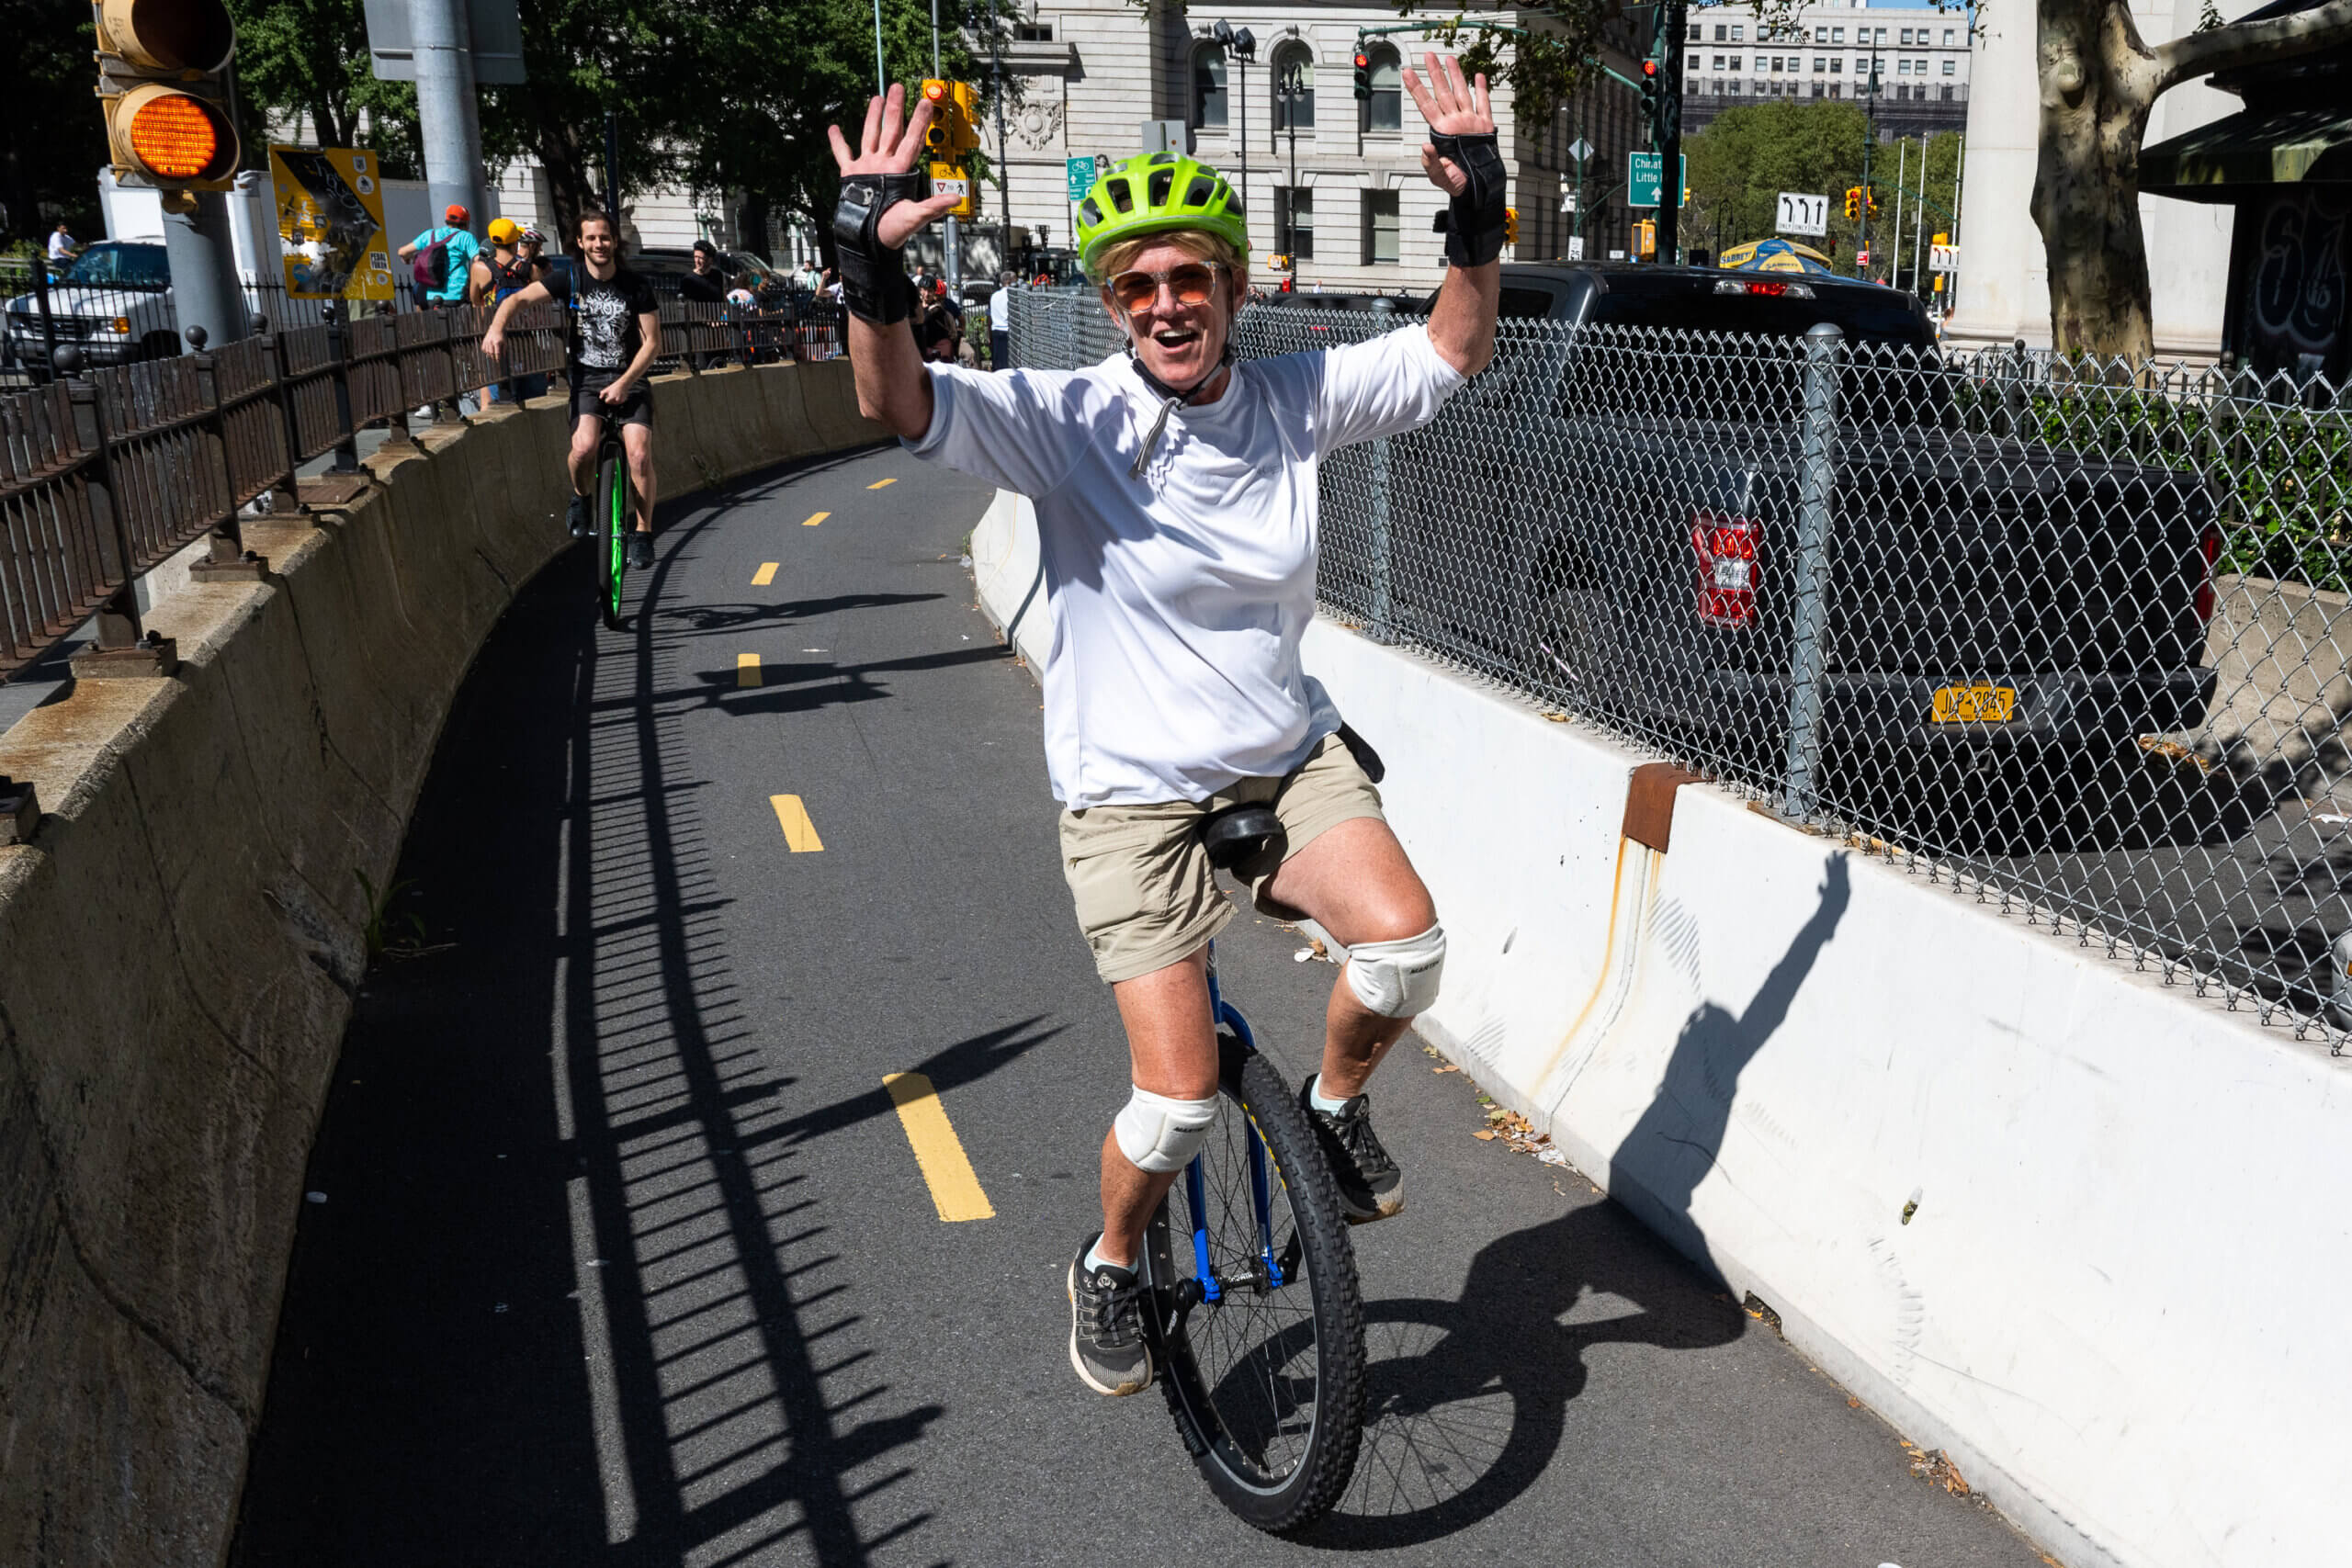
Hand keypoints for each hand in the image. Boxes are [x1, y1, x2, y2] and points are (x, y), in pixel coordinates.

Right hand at [481, 325, 503, 359]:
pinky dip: (485, 351)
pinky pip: (483, 348)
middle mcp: (491, 342)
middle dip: (493, 357)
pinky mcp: (484, 340)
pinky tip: (488, 352)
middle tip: (495, 360)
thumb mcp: (505, 342)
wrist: (496, 327)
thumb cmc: (502, 335)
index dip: (497, 358)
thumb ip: (504, 349)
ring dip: (489, 355)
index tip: (498, 361)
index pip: (497, 353)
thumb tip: (503, 356)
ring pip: (487, 351)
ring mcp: (487, 341)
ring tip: (492, 356)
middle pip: (491, 353)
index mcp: (497, 343)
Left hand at [599, 380, 629, 405]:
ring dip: (614, 401)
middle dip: (610, 400)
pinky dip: (618, 401)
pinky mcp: (623, 401)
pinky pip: (619, 403)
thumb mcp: (607, 389)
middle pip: (611, 403)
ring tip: (615, 396)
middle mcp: (616, 400)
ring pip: (615, 404)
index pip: (606, 401)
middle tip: (612, 395)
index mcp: (612, 397)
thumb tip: (600, 398)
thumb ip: (602, 394)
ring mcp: (620, 401)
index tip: (607, 396)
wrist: (623, 385)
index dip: (606, 399)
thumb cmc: (614, 387)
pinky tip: (618, 396)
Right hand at [827, 84, 962, 248]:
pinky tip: (834, 128)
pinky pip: (843, 155)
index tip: (926, 103)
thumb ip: (934, 206)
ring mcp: (868, 167)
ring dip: (873, 117)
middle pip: (892, 130)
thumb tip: (956, 198)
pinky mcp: (851, 175)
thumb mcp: (914, 217)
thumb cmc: (892, 232)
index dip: (919, 122)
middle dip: (896, 109)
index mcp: (899, 170)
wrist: (868, 241)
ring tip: (877, 98)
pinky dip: (837, 143)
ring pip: (870, 135)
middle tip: (899, 86)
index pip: (912, 140)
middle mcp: (885, 164)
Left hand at [1402, 52, 1495, 196]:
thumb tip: (1425, 146)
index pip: (1426, 105)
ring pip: (1462, 93)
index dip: (1417, 88)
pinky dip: (1482, 90)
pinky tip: (1479, 76)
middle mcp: (1454, 122)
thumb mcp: (1439, 176)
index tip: (1406, 72)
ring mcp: (1469, 122)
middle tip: (1428, 55)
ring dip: (1457, 75)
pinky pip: (1483, 104)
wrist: (1477, 187)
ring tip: (1450, 59)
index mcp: (1441, 132)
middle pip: (1443, 93)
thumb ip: (1430, 163)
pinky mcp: (1485, 126)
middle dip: (1435, 74)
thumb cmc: (1456, 183)